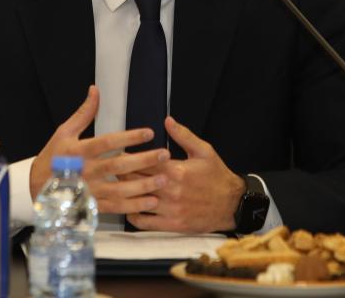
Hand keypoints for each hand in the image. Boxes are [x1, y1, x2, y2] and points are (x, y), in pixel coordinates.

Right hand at [30, 85, 170, 214]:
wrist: (37, 187)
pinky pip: (116, 207)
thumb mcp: (64, 132)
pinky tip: (152, 200)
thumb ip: (84, 113)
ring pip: (120, 189)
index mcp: (79, 151)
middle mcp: (86, 171)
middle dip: (143, 160)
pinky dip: (134, 206)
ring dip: (144, 185)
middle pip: (118, 166)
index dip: (129, 138)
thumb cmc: (53, 156)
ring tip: (164, 178)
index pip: (107, 142)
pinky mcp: (93, 205)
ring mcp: (90, 191)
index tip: (149, 132)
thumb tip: (95, 90)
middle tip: (164, 154)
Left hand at [126, 116, 245, 232]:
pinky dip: (133, 215)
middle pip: (136, 181)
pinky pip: (144, 222)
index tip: (118, 153)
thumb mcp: (204, 151)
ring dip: (125, 194)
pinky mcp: (172, 225)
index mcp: (176, 170)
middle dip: (122, 174)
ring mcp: (170, 210)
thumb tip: (167, 120)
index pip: (143, 162)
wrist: (232, 204)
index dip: (128, 157)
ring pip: (137, 201)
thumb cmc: (217, 176)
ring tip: (117, 187)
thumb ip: (183, 135)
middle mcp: (170, 190)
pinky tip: (129, 207)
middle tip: (112, 169)